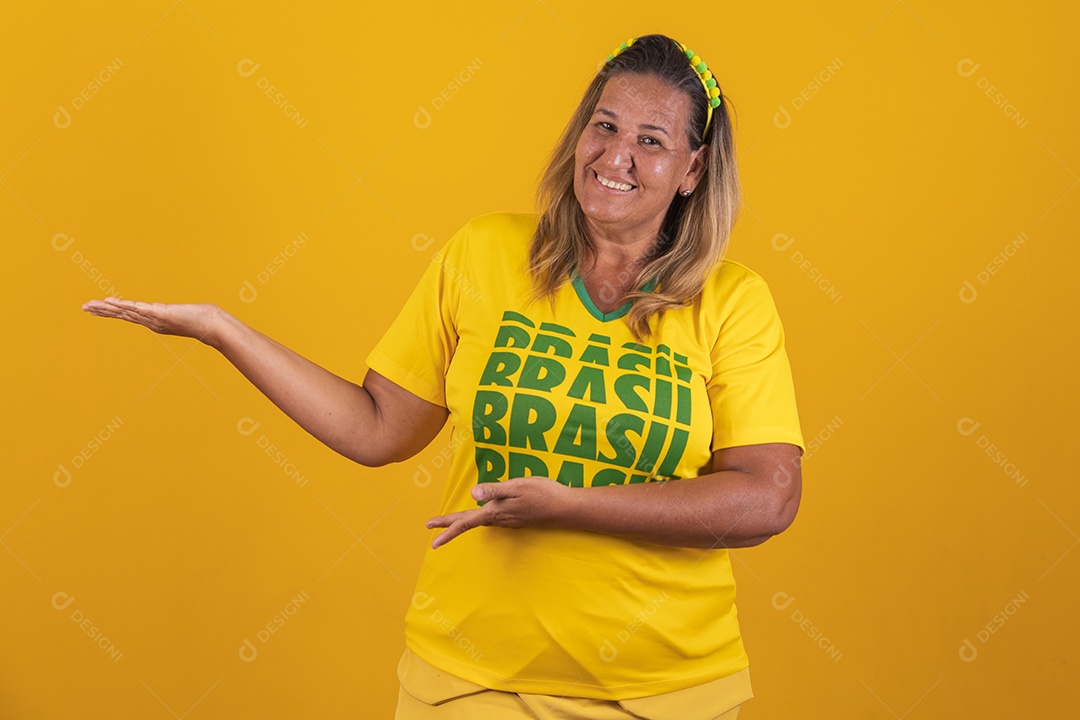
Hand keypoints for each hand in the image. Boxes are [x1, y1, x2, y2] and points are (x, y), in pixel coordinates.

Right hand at [82, 297, 226, 345]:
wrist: (212, 326)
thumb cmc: (204, 321)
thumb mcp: (187, 315)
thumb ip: (182, 314)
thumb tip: (187, 313)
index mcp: (155, 321)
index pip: (129, 315)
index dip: (113, 311)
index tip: (98, 308)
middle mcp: (151, 322)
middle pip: (122, 314)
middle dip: (103, 311)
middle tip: (84, 307)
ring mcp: (154, 319)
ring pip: (125, 311)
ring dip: (106, 308)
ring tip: (89, 305)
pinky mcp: (159, 313)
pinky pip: (136, 308)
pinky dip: (121, 305)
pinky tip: (109, 301)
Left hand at [425, 477, 573, 548]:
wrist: (565, 508)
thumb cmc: (542, 494)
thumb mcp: (516, 487)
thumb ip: (494, 490)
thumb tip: (473, 494)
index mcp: (495, 511)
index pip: (466, 520)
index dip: (447, 527)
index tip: (431, 533)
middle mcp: (499, 519)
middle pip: (469, 523)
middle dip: (449, 526)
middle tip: (431, 533)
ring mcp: (508, 520)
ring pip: (480, 522)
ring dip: (463, 522)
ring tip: (450, 523)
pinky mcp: (516, 518)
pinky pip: (492, 519)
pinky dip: (479, 519)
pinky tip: (480, 514)